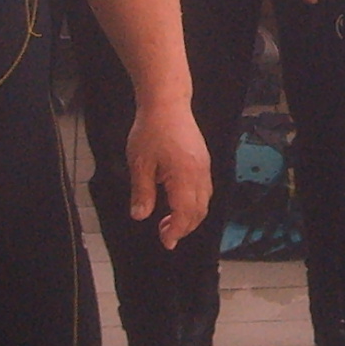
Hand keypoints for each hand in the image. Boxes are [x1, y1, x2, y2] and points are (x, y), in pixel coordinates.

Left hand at [127, 100, 213, 248]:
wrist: (167, 103)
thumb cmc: (151, 130)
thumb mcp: (139, 163)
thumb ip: (142, 192)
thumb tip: (140, 216)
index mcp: (184, 175)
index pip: (185, 213)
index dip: (176, 231)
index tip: (166, 242)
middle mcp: (199, 174)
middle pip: (199, 211)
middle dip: (184, 228)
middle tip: (165, 235)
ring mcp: (204, 167)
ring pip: (204, 201)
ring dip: (189, 216)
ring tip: (169, 221)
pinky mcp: (203, 161)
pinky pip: (204, 190)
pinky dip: (193, 203)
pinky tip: (177, 202)